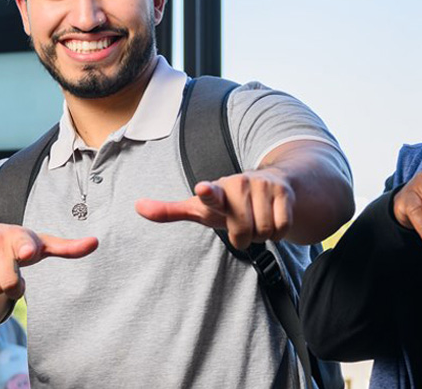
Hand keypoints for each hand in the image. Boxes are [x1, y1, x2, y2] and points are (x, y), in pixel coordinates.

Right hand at [0, 223, 97, 296]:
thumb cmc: (14, 245)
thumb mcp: (39, 245)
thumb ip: (67, 247)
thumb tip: (96, 242)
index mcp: (19, 236)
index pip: (23, 244)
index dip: (26, 248)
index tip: (27, 251)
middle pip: (8, 286)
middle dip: (10, 286)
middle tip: (8, 271)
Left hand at [135, 169, 293, 249]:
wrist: (269, 185)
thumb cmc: (228, 203)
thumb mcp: (200, 209)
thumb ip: (170, 210)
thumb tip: (137, 207)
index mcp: (216, 191)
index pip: (210, 194)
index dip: (207, 193)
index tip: (202, 189)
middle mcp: (239, 184)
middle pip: (243, 232)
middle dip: (244, 236)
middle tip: (242, 224)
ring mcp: (263, 186)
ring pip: (264, 231)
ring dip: (261, 234)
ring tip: (256, 220)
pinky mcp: (283, 191)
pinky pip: (282, 227)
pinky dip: (279, 232)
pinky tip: (272, 219)